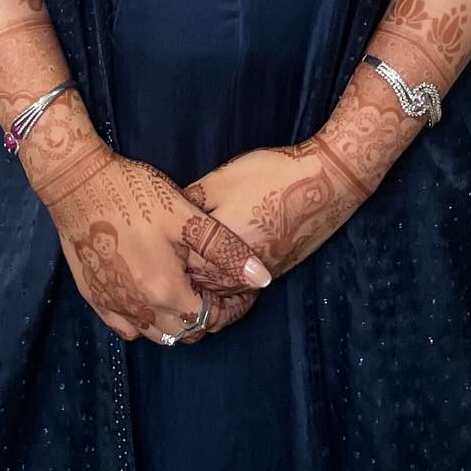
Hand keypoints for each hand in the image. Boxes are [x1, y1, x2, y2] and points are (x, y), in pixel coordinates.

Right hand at [25, 96, 274, 345]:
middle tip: (211, 288)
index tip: (235, 291)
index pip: (208, 320)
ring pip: (153, 334)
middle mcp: (140, 310)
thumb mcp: (185, 215)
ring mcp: (114, 306)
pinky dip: (142, 320)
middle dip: (203, 317)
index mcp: (167, 291)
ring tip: (183, 289)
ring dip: (173, 321)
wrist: (77, 183)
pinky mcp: (93, 297)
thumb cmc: (134, 193)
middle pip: (183, 333)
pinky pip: (125, 326)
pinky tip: (148, 293)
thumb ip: (225, 249)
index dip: (227, 309)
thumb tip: (261, 278)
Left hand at [180, 62, 417, 283]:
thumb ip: (190, 202)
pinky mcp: (272, 273)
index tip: (146, 246)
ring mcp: (254, 278)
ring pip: (217, 293)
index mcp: (213, 250)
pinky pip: (239, 290)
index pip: (175, 266)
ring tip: (182, 271)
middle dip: (177, 276)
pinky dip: (224, 285)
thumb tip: (165, 213)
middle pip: (194, 285)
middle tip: (158, 263)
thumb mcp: (220, 180)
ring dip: (201, 285)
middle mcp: (232, 273)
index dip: (159, 256)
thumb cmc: (270, 176)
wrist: (325, 184)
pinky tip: (217, 270)